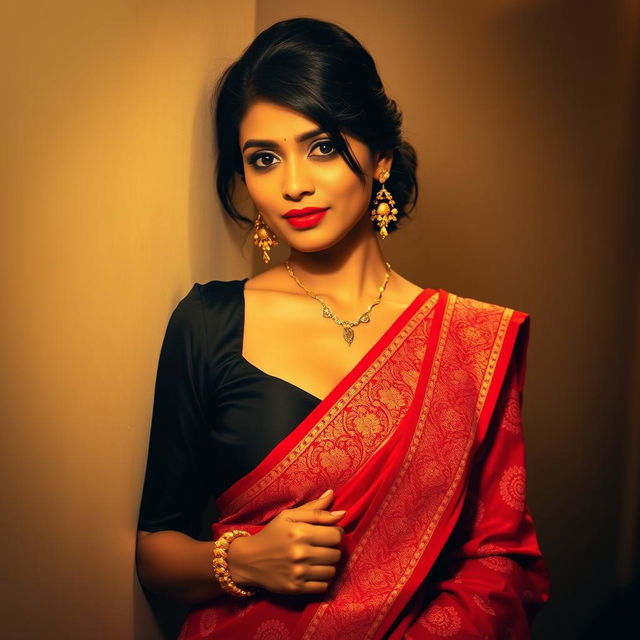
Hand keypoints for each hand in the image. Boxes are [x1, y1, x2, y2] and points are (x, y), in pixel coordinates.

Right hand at [227, 489, 345, 594]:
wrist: (249, 560)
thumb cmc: (272, 534)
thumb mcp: (289, 516)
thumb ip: (316, 510)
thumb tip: (339, 505)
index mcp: (300, 531)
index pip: (336, 535)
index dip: (336, 533)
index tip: (329, 533)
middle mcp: (300, 553)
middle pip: (336, 554)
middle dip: (332, 549)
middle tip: (322, 546)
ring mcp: (298, 572)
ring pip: (332, 571)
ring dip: (328, 565)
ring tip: (318, 559)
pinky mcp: (296, 588)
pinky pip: (323, 586)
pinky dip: (322, 580)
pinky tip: (313, 571)